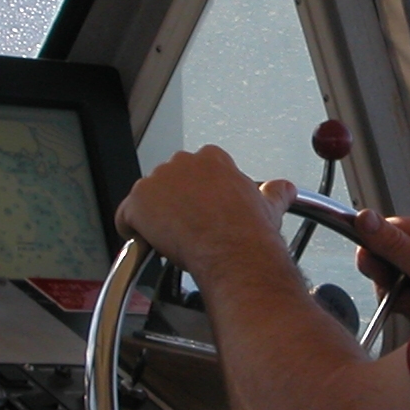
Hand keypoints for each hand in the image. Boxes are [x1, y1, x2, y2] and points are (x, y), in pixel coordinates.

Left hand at [115, 147, 291, 277]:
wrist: (233, 250)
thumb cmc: (248, 230)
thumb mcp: (268, 205)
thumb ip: (274, 192)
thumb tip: (284, 188)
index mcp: (211, 158)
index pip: (193, 172)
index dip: (197, 196)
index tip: (204, 212)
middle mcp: (181, 163)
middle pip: (168, 183)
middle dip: (174, 204)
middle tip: (190, 228)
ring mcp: (156, 181)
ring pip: (147, 200)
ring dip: (155, 217)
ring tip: (174, 239)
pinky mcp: (137, 203)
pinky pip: (125, 217)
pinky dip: (133, 230)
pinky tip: (150, 242)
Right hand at [352, 208, 409, 325]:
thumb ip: (391, 242)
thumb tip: (363, 216)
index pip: (380, 232)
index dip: (373, 253)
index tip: (377, 269)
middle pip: (383, 260)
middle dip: (389, 282)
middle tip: (406, 289)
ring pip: (390, 284)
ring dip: (402, 299)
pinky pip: (403, 299)